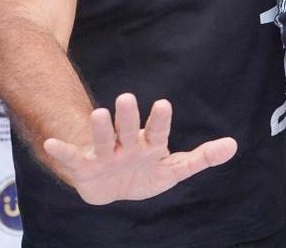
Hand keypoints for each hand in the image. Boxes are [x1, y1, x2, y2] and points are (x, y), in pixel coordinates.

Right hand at [43, 93, 237, 204]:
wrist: (111, 186)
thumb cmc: (145, 172)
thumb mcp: (173, 169)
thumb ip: (201, 158)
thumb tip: (233, 146)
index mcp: (149, 145)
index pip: (157, 131)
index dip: (160, 120)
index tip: (164, 104)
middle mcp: (126, 146)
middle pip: (128, 131)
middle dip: (129, 117)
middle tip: (128, 97)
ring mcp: (104, 155)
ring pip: (102, 141)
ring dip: (100, 128)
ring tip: (98, 112)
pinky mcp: (84, 168)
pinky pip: (72, 159)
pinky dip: (61, 151)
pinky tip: (52, 144)